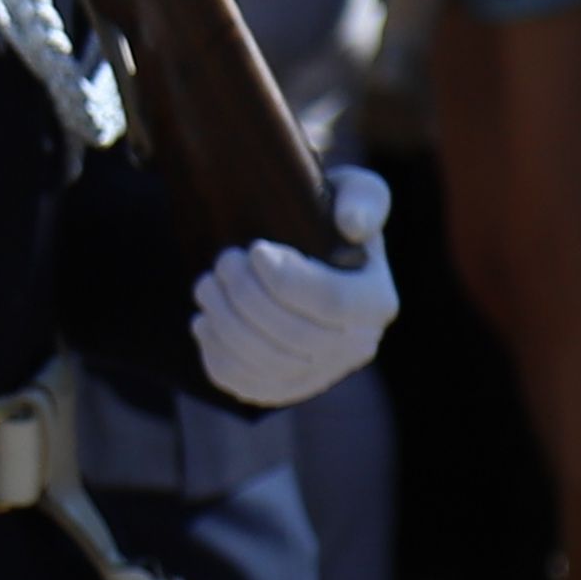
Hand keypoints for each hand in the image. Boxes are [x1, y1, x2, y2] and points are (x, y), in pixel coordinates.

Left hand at [189, 166, 398, 411]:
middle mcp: (357, 346)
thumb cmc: (325, 216)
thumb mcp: (352, 191)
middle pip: (294, 336)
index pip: (332, 302)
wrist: (302, 253)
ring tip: (206, 285)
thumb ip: (362, 198)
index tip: (254, 250)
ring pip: (265, 363)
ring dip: (225, 321)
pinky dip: (217, 354)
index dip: (286, 280)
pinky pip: (245, 384)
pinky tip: (204, 322)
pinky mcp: (284, 388)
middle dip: (247, 297)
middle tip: (222, 261)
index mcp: (376, 301)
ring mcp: (321, 373)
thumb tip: (351, 225)